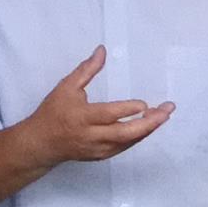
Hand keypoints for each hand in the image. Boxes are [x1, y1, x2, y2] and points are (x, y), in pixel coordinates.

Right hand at [19, 48, 173, 168]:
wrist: (41, 143)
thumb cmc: (53, 112)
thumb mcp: (66, 87)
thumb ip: (87, 70)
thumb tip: (102, 50)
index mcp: (82, 117)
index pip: (108, 115)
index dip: (127, 110)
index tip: (144, 104)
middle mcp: (91, 136)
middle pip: (124, 133)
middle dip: (149, 123)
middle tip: (167, 111)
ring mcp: (98, 149)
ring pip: (128, 142)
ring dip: (147, 129)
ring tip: (163, 115)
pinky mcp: (101, 156)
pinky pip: (124, 147)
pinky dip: (137, 137)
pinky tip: (148, 126)